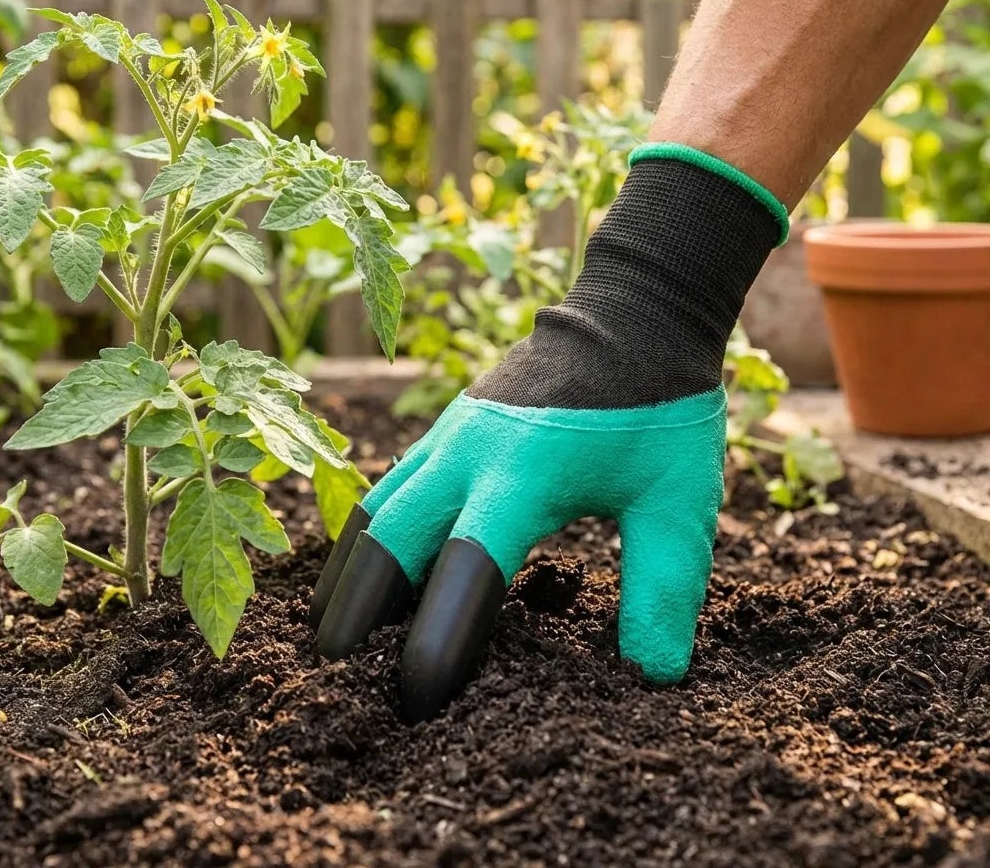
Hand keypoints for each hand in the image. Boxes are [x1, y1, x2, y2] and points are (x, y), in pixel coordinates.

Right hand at [309, 383, 726, 722]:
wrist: (632, 317)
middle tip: (341, 678)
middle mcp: (469, 452)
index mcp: (524, 473)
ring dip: (352, 571)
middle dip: (357, 610)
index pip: (465, 564)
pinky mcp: (449, 427)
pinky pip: (390, 486)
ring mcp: (451, 435)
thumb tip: (652, 673)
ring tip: (336, 633)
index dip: (438, 635)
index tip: (419, 696)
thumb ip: (663, 585)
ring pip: (375, 509)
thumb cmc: (658, 409)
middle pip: (387, 538)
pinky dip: (370, 535)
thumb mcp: (677, 500)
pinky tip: (371, 568)